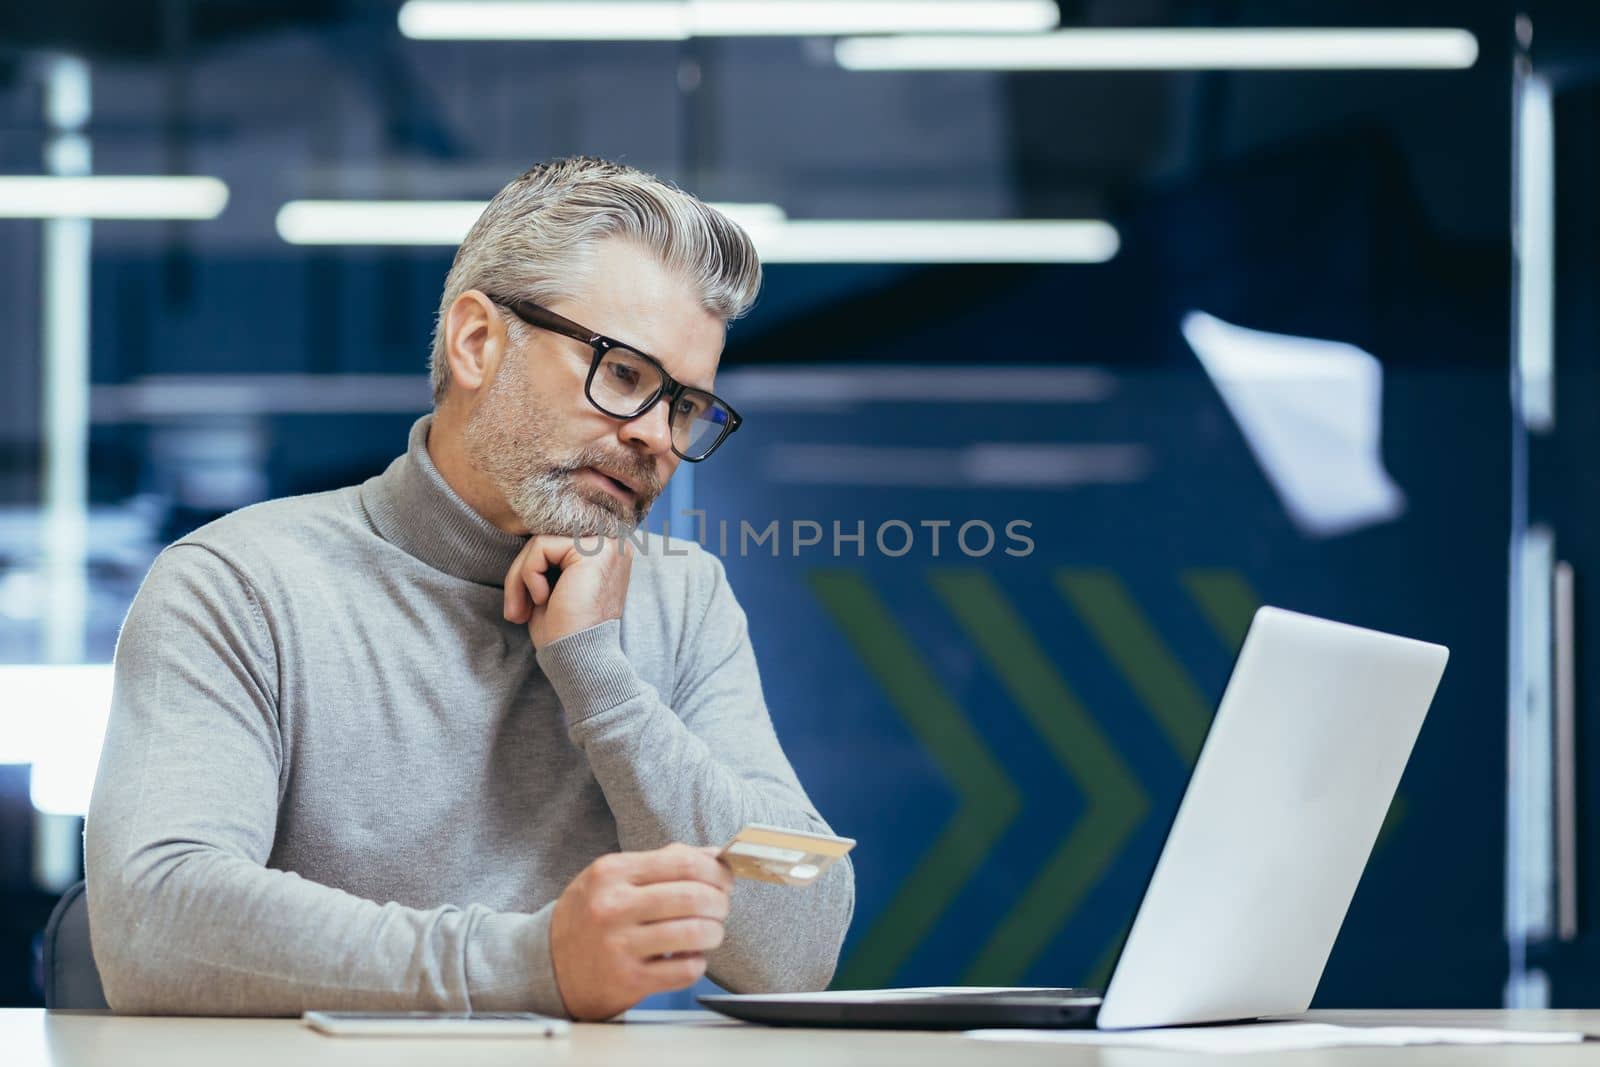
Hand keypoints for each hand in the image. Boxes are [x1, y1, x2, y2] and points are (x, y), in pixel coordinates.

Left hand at [503, 534, 632, 649]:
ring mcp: (605, 544)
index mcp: (606, 555)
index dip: (530, 572)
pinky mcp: (591, 550)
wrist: (582, 660)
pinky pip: (540, 547)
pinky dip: (528, 576)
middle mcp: (612, 544)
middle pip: (547, 542)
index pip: (555, 546)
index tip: (519, 607)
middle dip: (520, 576)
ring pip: (540, 543)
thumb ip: (546, 562)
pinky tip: (542, 599)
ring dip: (519, 578)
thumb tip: (524, 544)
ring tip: (521, 610)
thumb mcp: (552, 589)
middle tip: (514, 613)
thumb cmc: (566, 633)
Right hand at [548, 843, 733, 1020]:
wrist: (547, 964)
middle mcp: (613, 906)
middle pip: (693, 897)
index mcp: (612, 872)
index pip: (683, 863)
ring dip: (714, 933)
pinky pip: (684, 970)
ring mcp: (618, 945)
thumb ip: (663, 862)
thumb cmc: (589, 915)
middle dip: (720, 903)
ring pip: (694, 933)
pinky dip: (697, 964)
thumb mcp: (614, 877)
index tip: (725, 880)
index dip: (716, 872)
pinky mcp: (627, 980)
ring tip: (710, 933)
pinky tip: (689, 958)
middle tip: (721, 908)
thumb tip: (715, 855)